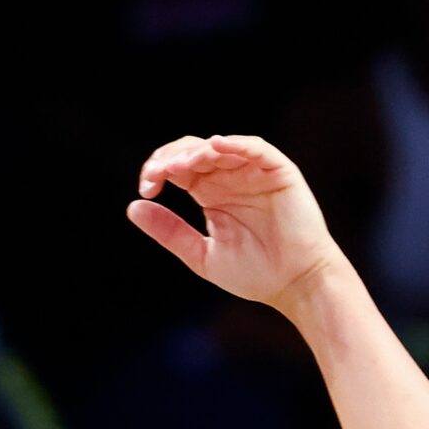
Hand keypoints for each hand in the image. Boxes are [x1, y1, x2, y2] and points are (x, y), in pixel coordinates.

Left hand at [126, 134, 346, 314]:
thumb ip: (169, 231)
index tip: (146, 188)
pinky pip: (256, 149)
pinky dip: (236, 144)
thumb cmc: (255, 273)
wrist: (295, 284)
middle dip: (170, 158)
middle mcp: (230, 177)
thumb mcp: (200, 254)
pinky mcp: (279, 172)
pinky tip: (216, 146)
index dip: (157, 170)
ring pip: (221, 146)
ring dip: (197, 151)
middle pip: (193, 150)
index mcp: (210, 193)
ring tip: (179, 166)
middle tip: (156, 174)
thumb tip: (133, 207)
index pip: (177, 167)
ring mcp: (254, 172)